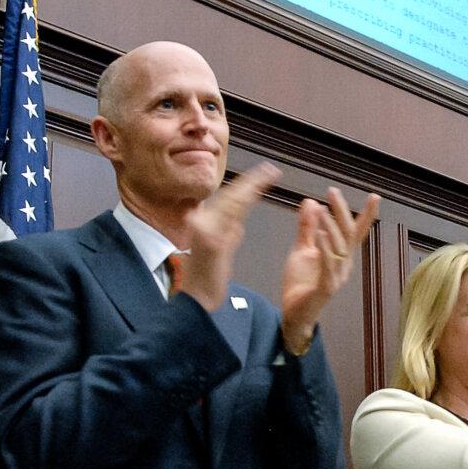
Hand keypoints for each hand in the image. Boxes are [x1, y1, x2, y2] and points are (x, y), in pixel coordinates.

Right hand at [179, 162, 280, 311]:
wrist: (197, 299)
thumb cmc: (208, 277)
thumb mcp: (220, 250)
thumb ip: (229, 233)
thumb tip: (238, 222)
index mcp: (205, 223)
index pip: (227, 199)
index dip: (245, 185)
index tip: (262, 175)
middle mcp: (201, 222)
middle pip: (230, 195)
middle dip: (251, 181)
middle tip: (270, 169)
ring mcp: (205, 230)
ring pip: (231, 201)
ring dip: (251, 186)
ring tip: (268, 175)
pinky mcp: (211, 241)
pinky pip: (230, 217)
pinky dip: (243, 203)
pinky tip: (255, 193)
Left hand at [281, 188, 380, 352]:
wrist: (295, 315)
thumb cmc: (302, 284)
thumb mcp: (302, 249)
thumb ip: (307, 228)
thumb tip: (310, 201)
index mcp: (341, 255)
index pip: (355, 231)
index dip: (366, 215)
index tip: (374, 196)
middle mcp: (344, 265)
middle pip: (347, 235)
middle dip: (341, 212)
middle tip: (333, 191)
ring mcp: (337, 276)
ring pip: (338, 248)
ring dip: (330, 227)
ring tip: (322, 209)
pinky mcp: (325, 287)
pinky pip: (328, 266)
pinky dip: (326, 250)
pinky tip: (321, 235)